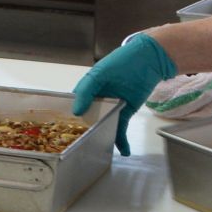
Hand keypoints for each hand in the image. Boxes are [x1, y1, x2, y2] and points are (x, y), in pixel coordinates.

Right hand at [71, 33, 176, 155]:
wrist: (148, 60)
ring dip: (101, 138)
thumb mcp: (99, 74)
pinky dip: (122, 140)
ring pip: (103, 125)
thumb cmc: (121, 62)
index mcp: (86, 89)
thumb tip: (76, 112)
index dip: (67, 118)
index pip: (73, 105)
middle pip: (87, 119)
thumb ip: (86, 91)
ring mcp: (111, 107)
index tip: (63, 132)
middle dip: (83, 133)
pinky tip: (124, 151)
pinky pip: (121, 128)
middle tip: (79, 147)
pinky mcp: (125, 112)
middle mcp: (96, 100)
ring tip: (97, 151)